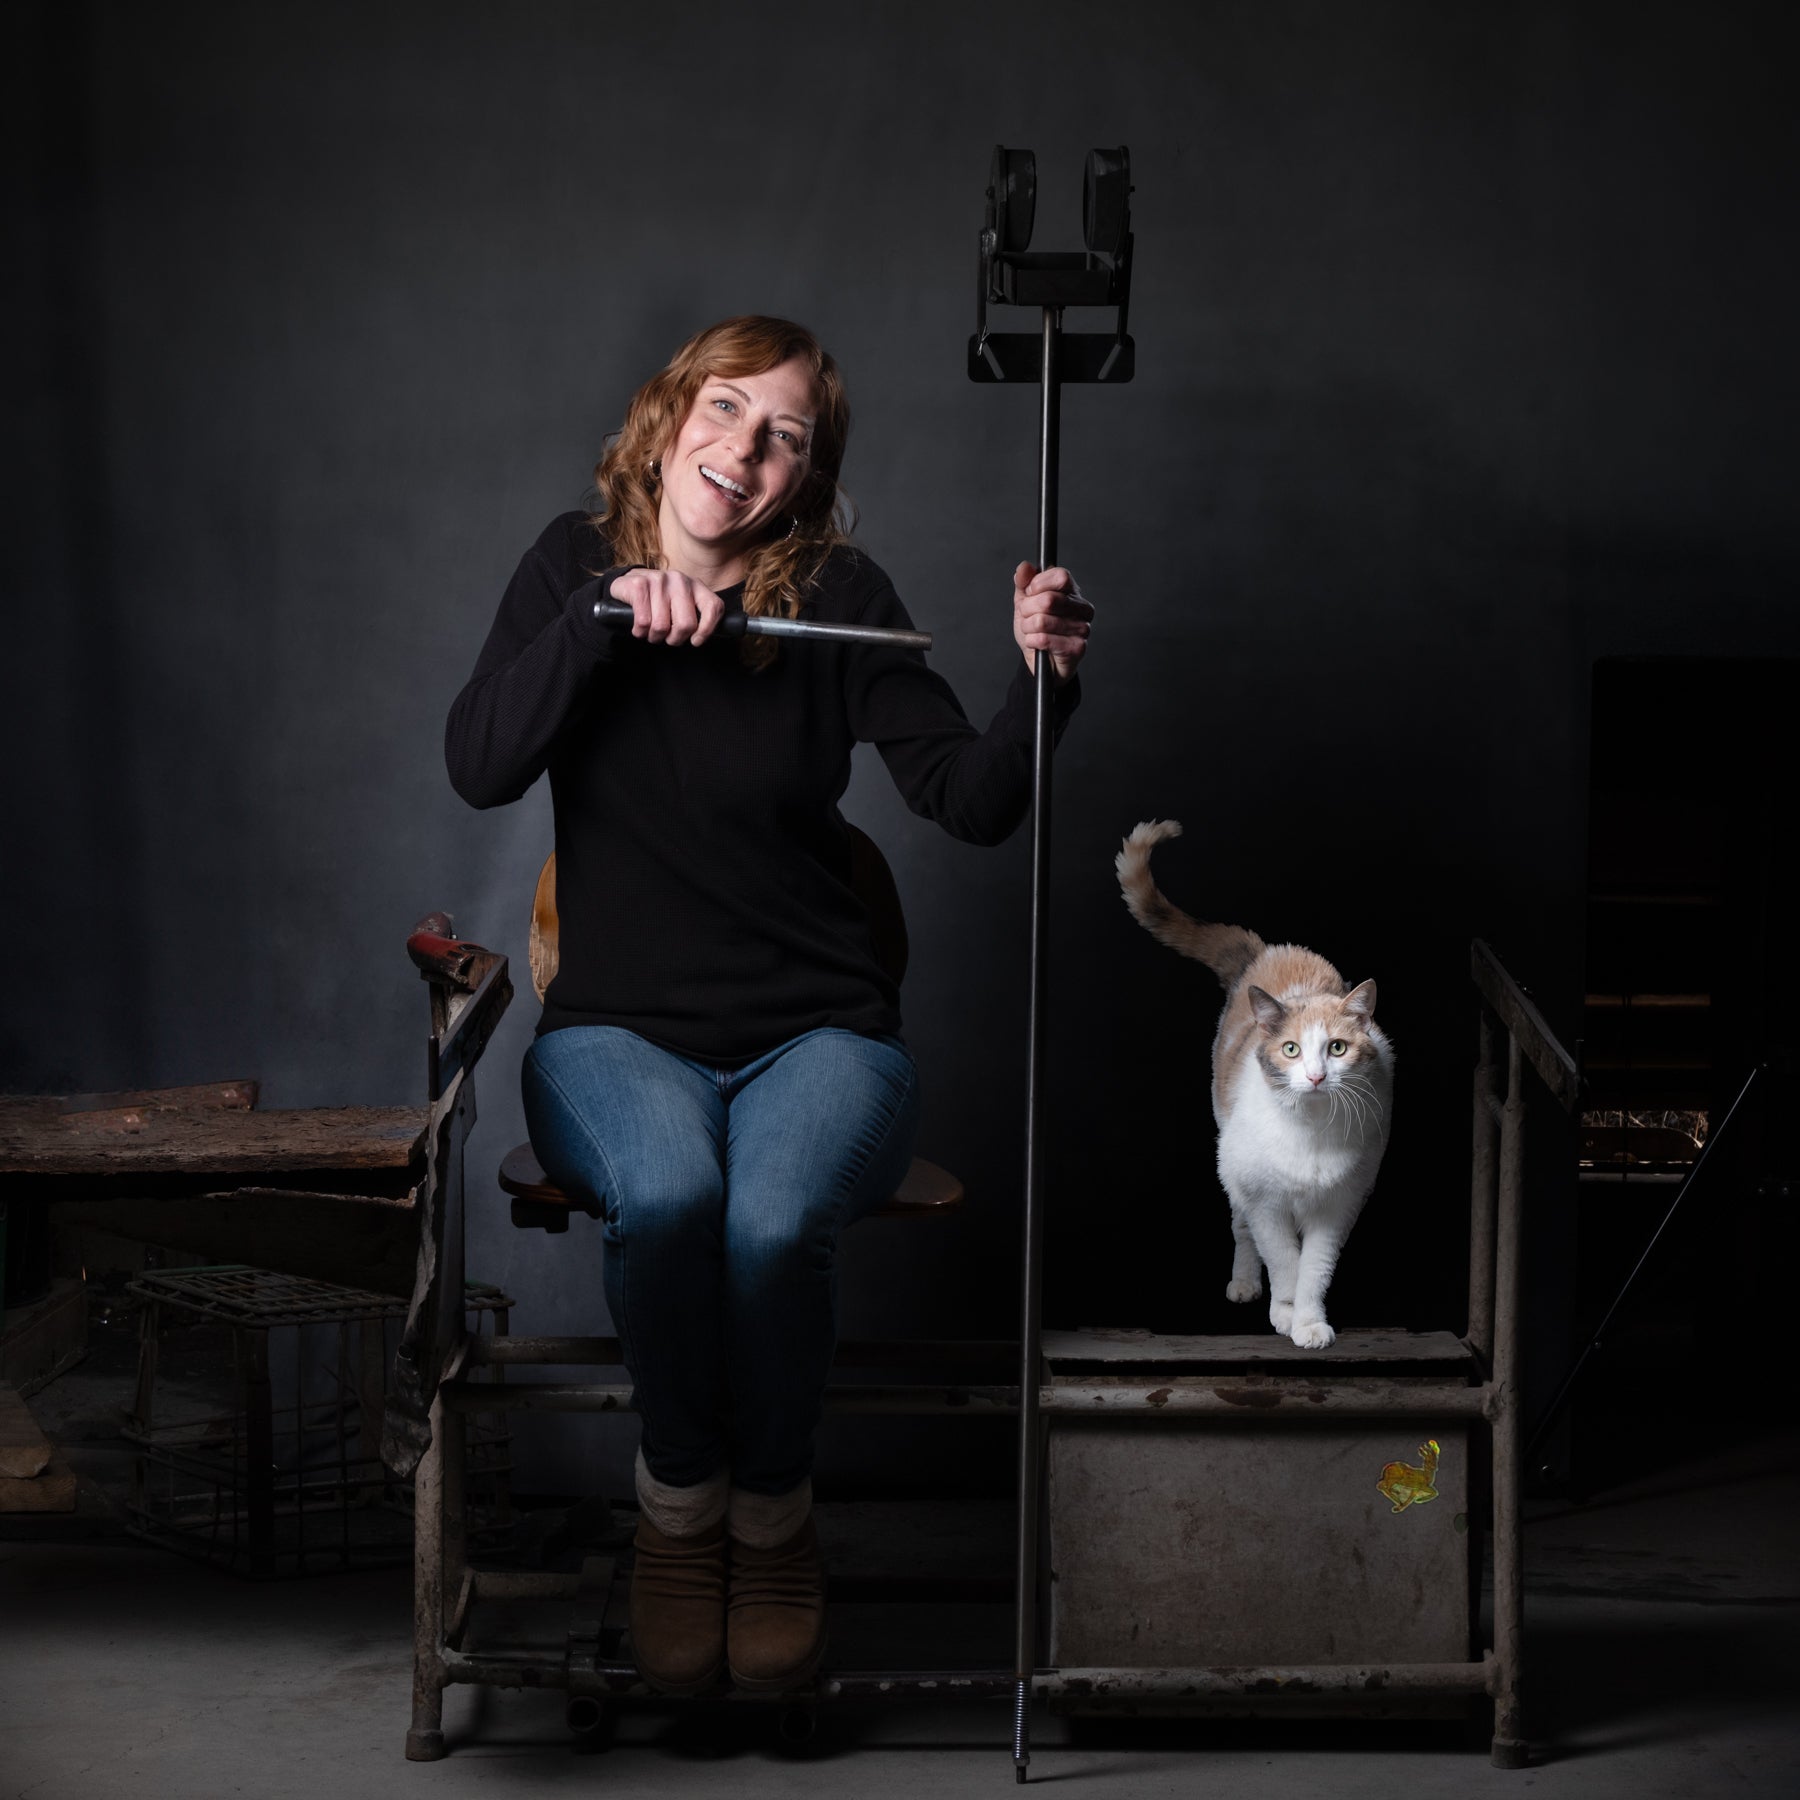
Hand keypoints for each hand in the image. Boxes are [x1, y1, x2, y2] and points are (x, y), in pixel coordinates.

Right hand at [607, 568, 725, 646]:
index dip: (707, 630)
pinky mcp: (639, 584)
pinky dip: (639, 631)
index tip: (695, 641)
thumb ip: (697, 616)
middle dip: (675, 639)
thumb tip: (709, 636)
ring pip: (661, 626)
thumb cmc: (658, 602)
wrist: (626, 584)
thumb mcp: (682, 605)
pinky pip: (643, 622)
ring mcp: (659, 579)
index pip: (714, 607)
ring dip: (654, 637)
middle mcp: (680, 580)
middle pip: (686, 624)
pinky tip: (639, 627)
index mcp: (695, 585)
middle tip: (667, 637)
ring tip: (651, 631)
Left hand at [1012, 563, 1091, 683]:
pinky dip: (1032, 641)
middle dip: (1027, 610)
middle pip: (1049, 599)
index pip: (1060, 576)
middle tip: (1027, 617)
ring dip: (1028, 628)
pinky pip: (1044, 640)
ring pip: (1042, 621)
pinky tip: (1036, 643)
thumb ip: (1024, 583)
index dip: (1038, 585)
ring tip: (1032, 631)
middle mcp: (1082, 607)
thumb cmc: (1036, 629)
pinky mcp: (1078, 647)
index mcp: (1072, 591)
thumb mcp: (1025, 603)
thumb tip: (1024, 567)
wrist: (1039, 660)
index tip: (1030, 594)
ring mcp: (1083, 628)